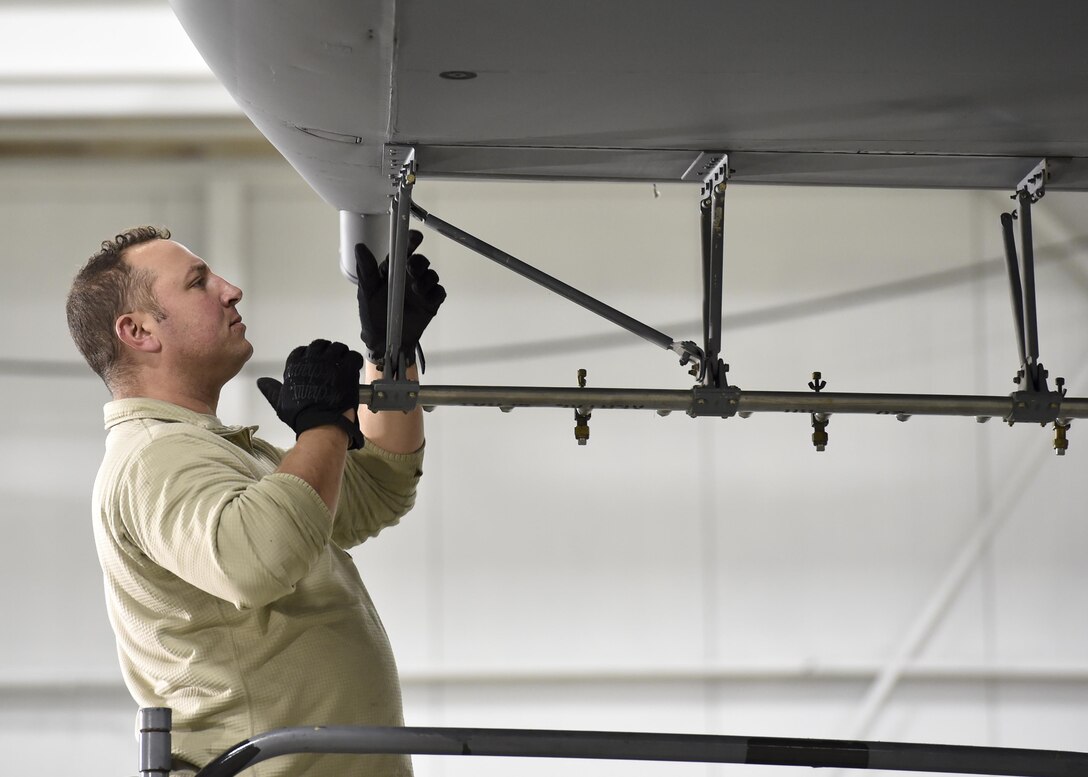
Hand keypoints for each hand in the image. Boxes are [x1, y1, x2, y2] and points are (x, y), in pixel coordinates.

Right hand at [257, 339, 364, 449]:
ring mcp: (331, 363)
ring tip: (342, 363)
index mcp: (296, 365)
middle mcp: (313, 359)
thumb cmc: (301, 415)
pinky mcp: (347, 369)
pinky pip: (353, 356)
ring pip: (337, 348)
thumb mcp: (280, 402)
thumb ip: (271, 389)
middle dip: (325, 351)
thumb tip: (261, 381)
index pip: (302, 351)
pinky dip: (353, 359)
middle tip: (330, 362)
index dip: (309, 355)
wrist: (322, 424)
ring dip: (340, 354)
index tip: (313, 363)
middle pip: (320, 345)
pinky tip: (353, 366)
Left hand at [355, 230, 445, 369]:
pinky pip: (439, 292)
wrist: (385, 341)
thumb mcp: (367, 292)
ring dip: (426, 280)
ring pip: (431, 275)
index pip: (403, 250)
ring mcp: (421, 290)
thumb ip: (366, 270)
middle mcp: (408, 277)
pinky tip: (427, 299)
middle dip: (419, 263)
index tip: (415, 237)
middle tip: (412, 270)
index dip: (410, 241)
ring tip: (416, 291)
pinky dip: (435, 293)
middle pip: (421, 261)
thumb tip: (360, 247)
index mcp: (393, 270)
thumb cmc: (373, 315)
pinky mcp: (430, 302)